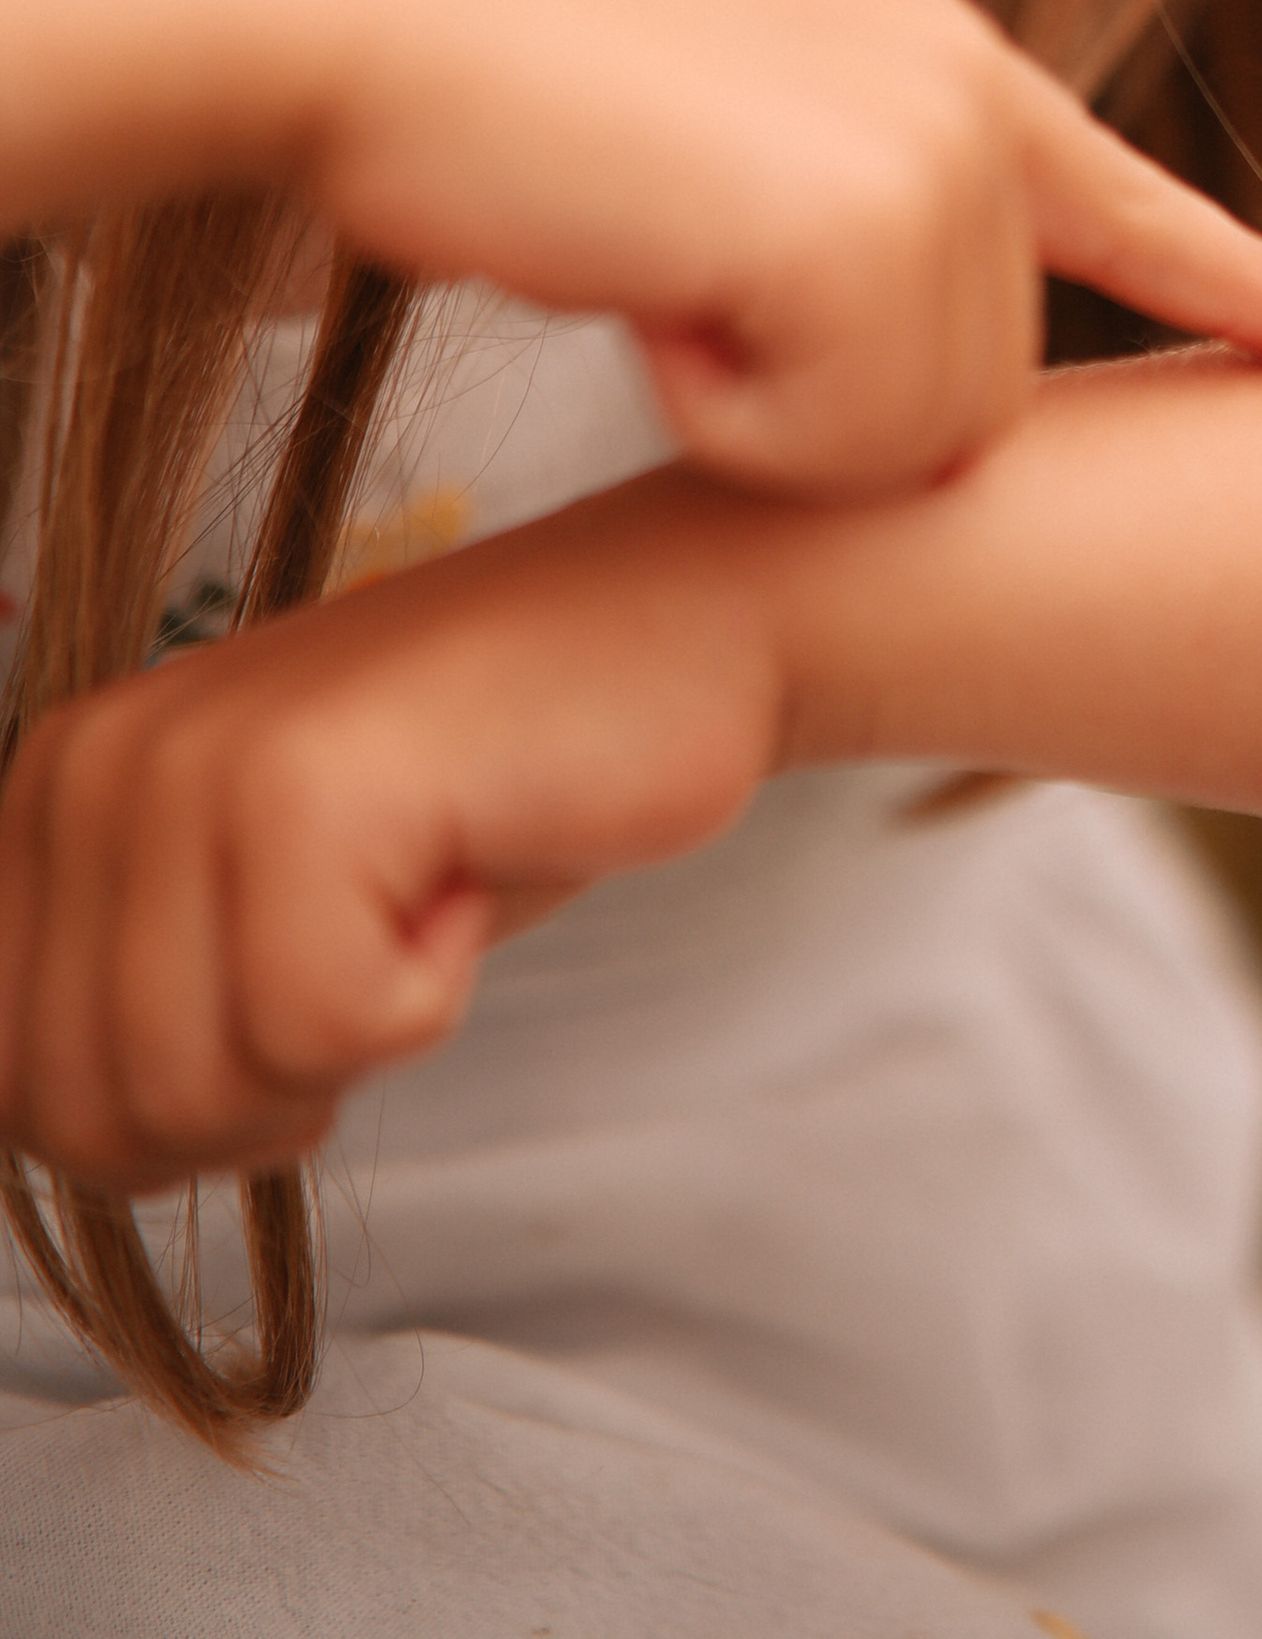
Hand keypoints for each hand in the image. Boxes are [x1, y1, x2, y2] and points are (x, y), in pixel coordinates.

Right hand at [0, 0, 1261, 500]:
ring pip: (920, 436)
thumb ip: (825, 209)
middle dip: (819, 400)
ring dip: (762, 407)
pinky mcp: (877, 219)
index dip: (1231, 276)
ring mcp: (930, 141)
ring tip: (644, 260)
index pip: (1113, 189)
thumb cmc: (469, 83)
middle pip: (977, 392)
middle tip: (667, 275)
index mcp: (917, 38)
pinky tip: (638, 280)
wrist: (353, 4)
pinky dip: (721, 413)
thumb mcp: (694, 117)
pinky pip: (841, 447)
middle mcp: (958, 76)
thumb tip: (895, 353)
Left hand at [0, 478, 774, 1196]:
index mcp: (54, 797)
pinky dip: (428, 1000)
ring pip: (197, 1087)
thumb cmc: (488, 794)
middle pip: (93, 1115)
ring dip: (349, 1047)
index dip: (167, 1126)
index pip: (15, 1093)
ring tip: (417, 908)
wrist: (680, 638)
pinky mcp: (306, 783)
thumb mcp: (258, 910)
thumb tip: (73, 1139)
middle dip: (259, 1102)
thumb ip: (133, 1002)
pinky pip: (325, 1029)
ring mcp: (190, 763)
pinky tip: (463, 876)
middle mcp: (91, 766)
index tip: (293, 1012)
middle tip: (372, 968)